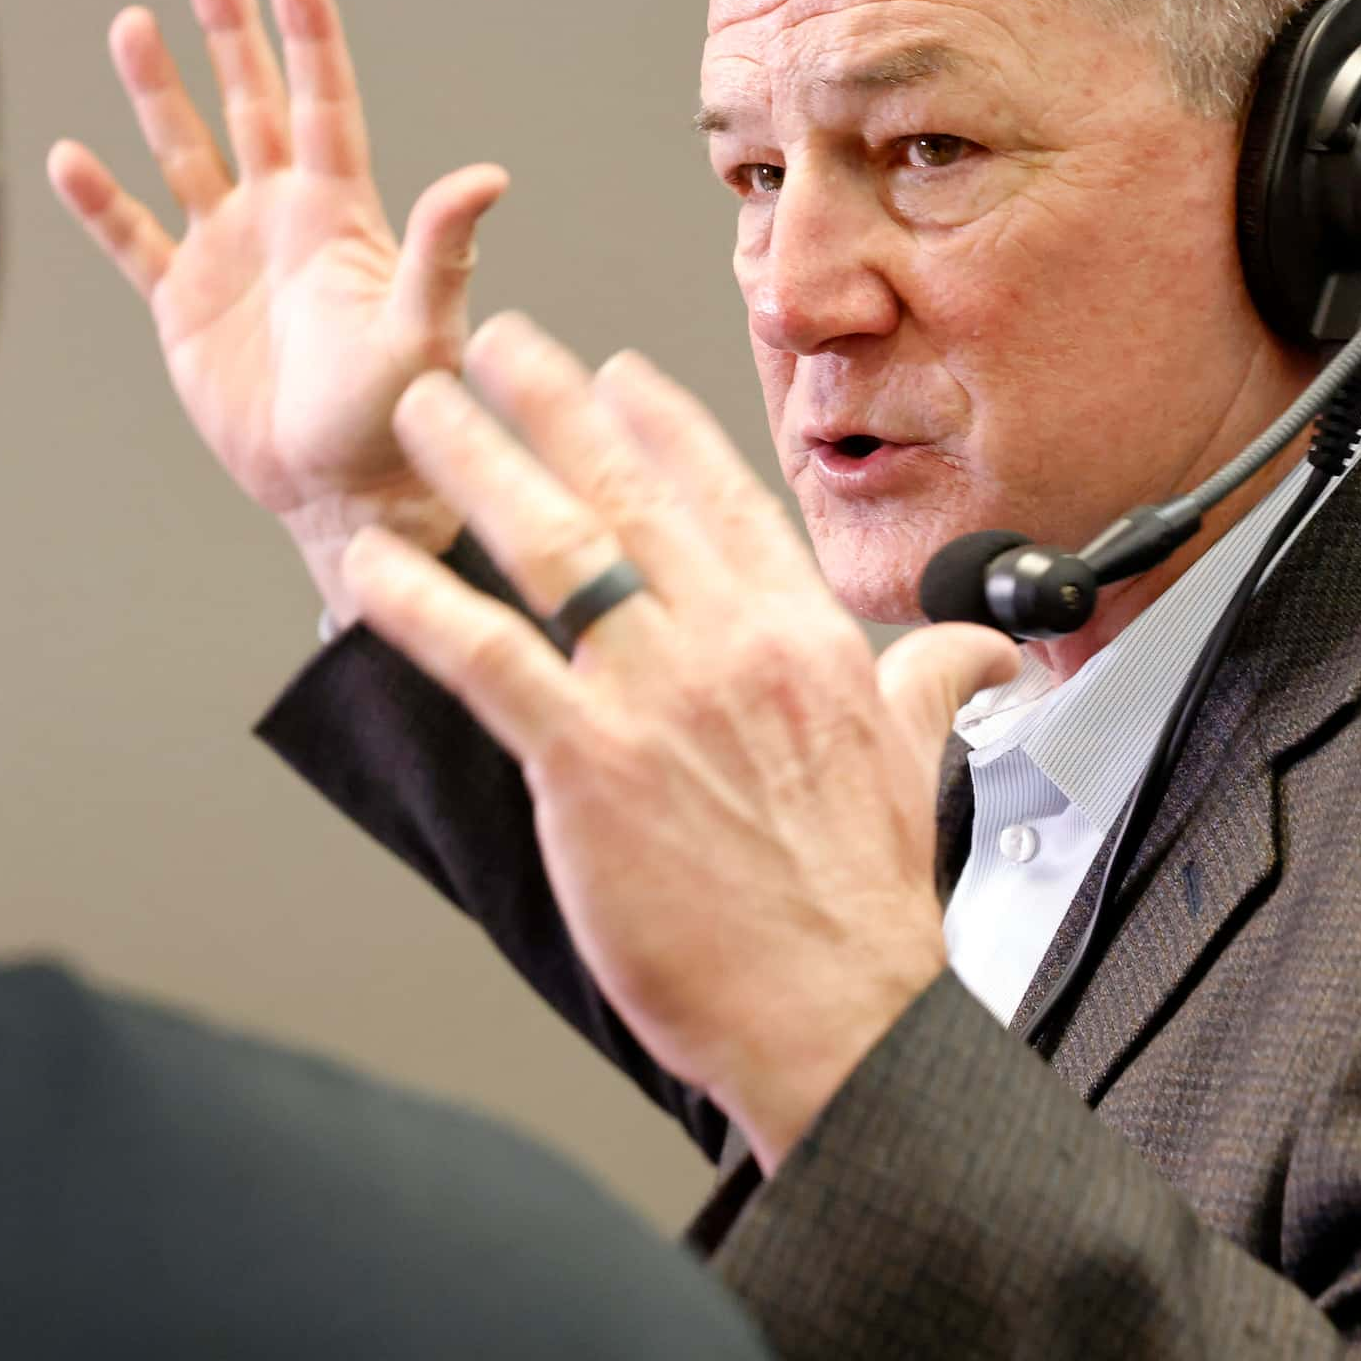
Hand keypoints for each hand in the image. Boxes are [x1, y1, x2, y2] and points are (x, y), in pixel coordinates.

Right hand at [47, 0, 510, 622]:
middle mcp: (281, 219)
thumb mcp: (423, 329)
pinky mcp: (182, 305)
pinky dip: (100, 202)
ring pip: (186, 153)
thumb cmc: (395, 416)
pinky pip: (133, 239)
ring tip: (132, 24)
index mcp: (338, 215)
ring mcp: (227, 256)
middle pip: (251, 105)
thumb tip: (485, 177)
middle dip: (229, 34)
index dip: (308, 39)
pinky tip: (71, 157)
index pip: (322, 105)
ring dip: (158, 93)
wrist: (335, 488)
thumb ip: (440, 249)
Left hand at [342, 314, 1019, 1166]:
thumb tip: (983, 652)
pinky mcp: (591, 764)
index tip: (616, 374)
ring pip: (556, 547)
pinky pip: (490, 657)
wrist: (842, 1015)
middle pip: (629, 494)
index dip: (661, 427)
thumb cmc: (865, 909)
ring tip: (427, 409)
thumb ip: (931, 686)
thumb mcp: (919, 764)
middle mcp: (731, 646)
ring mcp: (659, 698)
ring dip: (480, 464)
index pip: (723, 499)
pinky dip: (424, 604)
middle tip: (498, 345)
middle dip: (552, 405)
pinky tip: (377, 566)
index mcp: (805, 638)